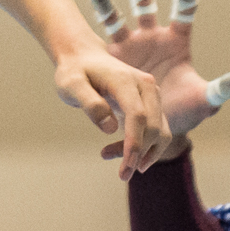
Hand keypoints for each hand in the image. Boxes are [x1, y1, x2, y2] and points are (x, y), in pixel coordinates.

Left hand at [53, 35, 166, 178]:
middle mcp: (145, 85)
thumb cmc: (75, 72)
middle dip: (139, 154)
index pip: (138, 115)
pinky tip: (119, 152)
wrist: (85, 57)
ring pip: (159, 131)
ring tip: (112, 157)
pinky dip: (144, 146)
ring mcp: (152, 93)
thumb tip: (109, 127)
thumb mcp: (70, 85)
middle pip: (153, 126)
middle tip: (121, 173)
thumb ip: (89, 103)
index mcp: (125, 80)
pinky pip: (156, 130)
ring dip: (144, 152)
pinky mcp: (153, 103)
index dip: (134, 144)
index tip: (126, 169)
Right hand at [87, 0, 229, 166]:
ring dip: (105, 3)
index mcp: (177, 41)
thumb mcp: (205, 100)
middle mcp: (152, 37)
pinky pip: (101, 39)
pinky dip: (92, 29)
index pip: (183, 10)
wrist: (156, 131)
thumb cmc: (185, 111)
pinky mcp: (113, 60)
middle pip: (145, 4)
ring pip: (116, 19)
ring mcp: (130, 46)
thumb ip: (222, 89)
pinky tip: (75, 23)